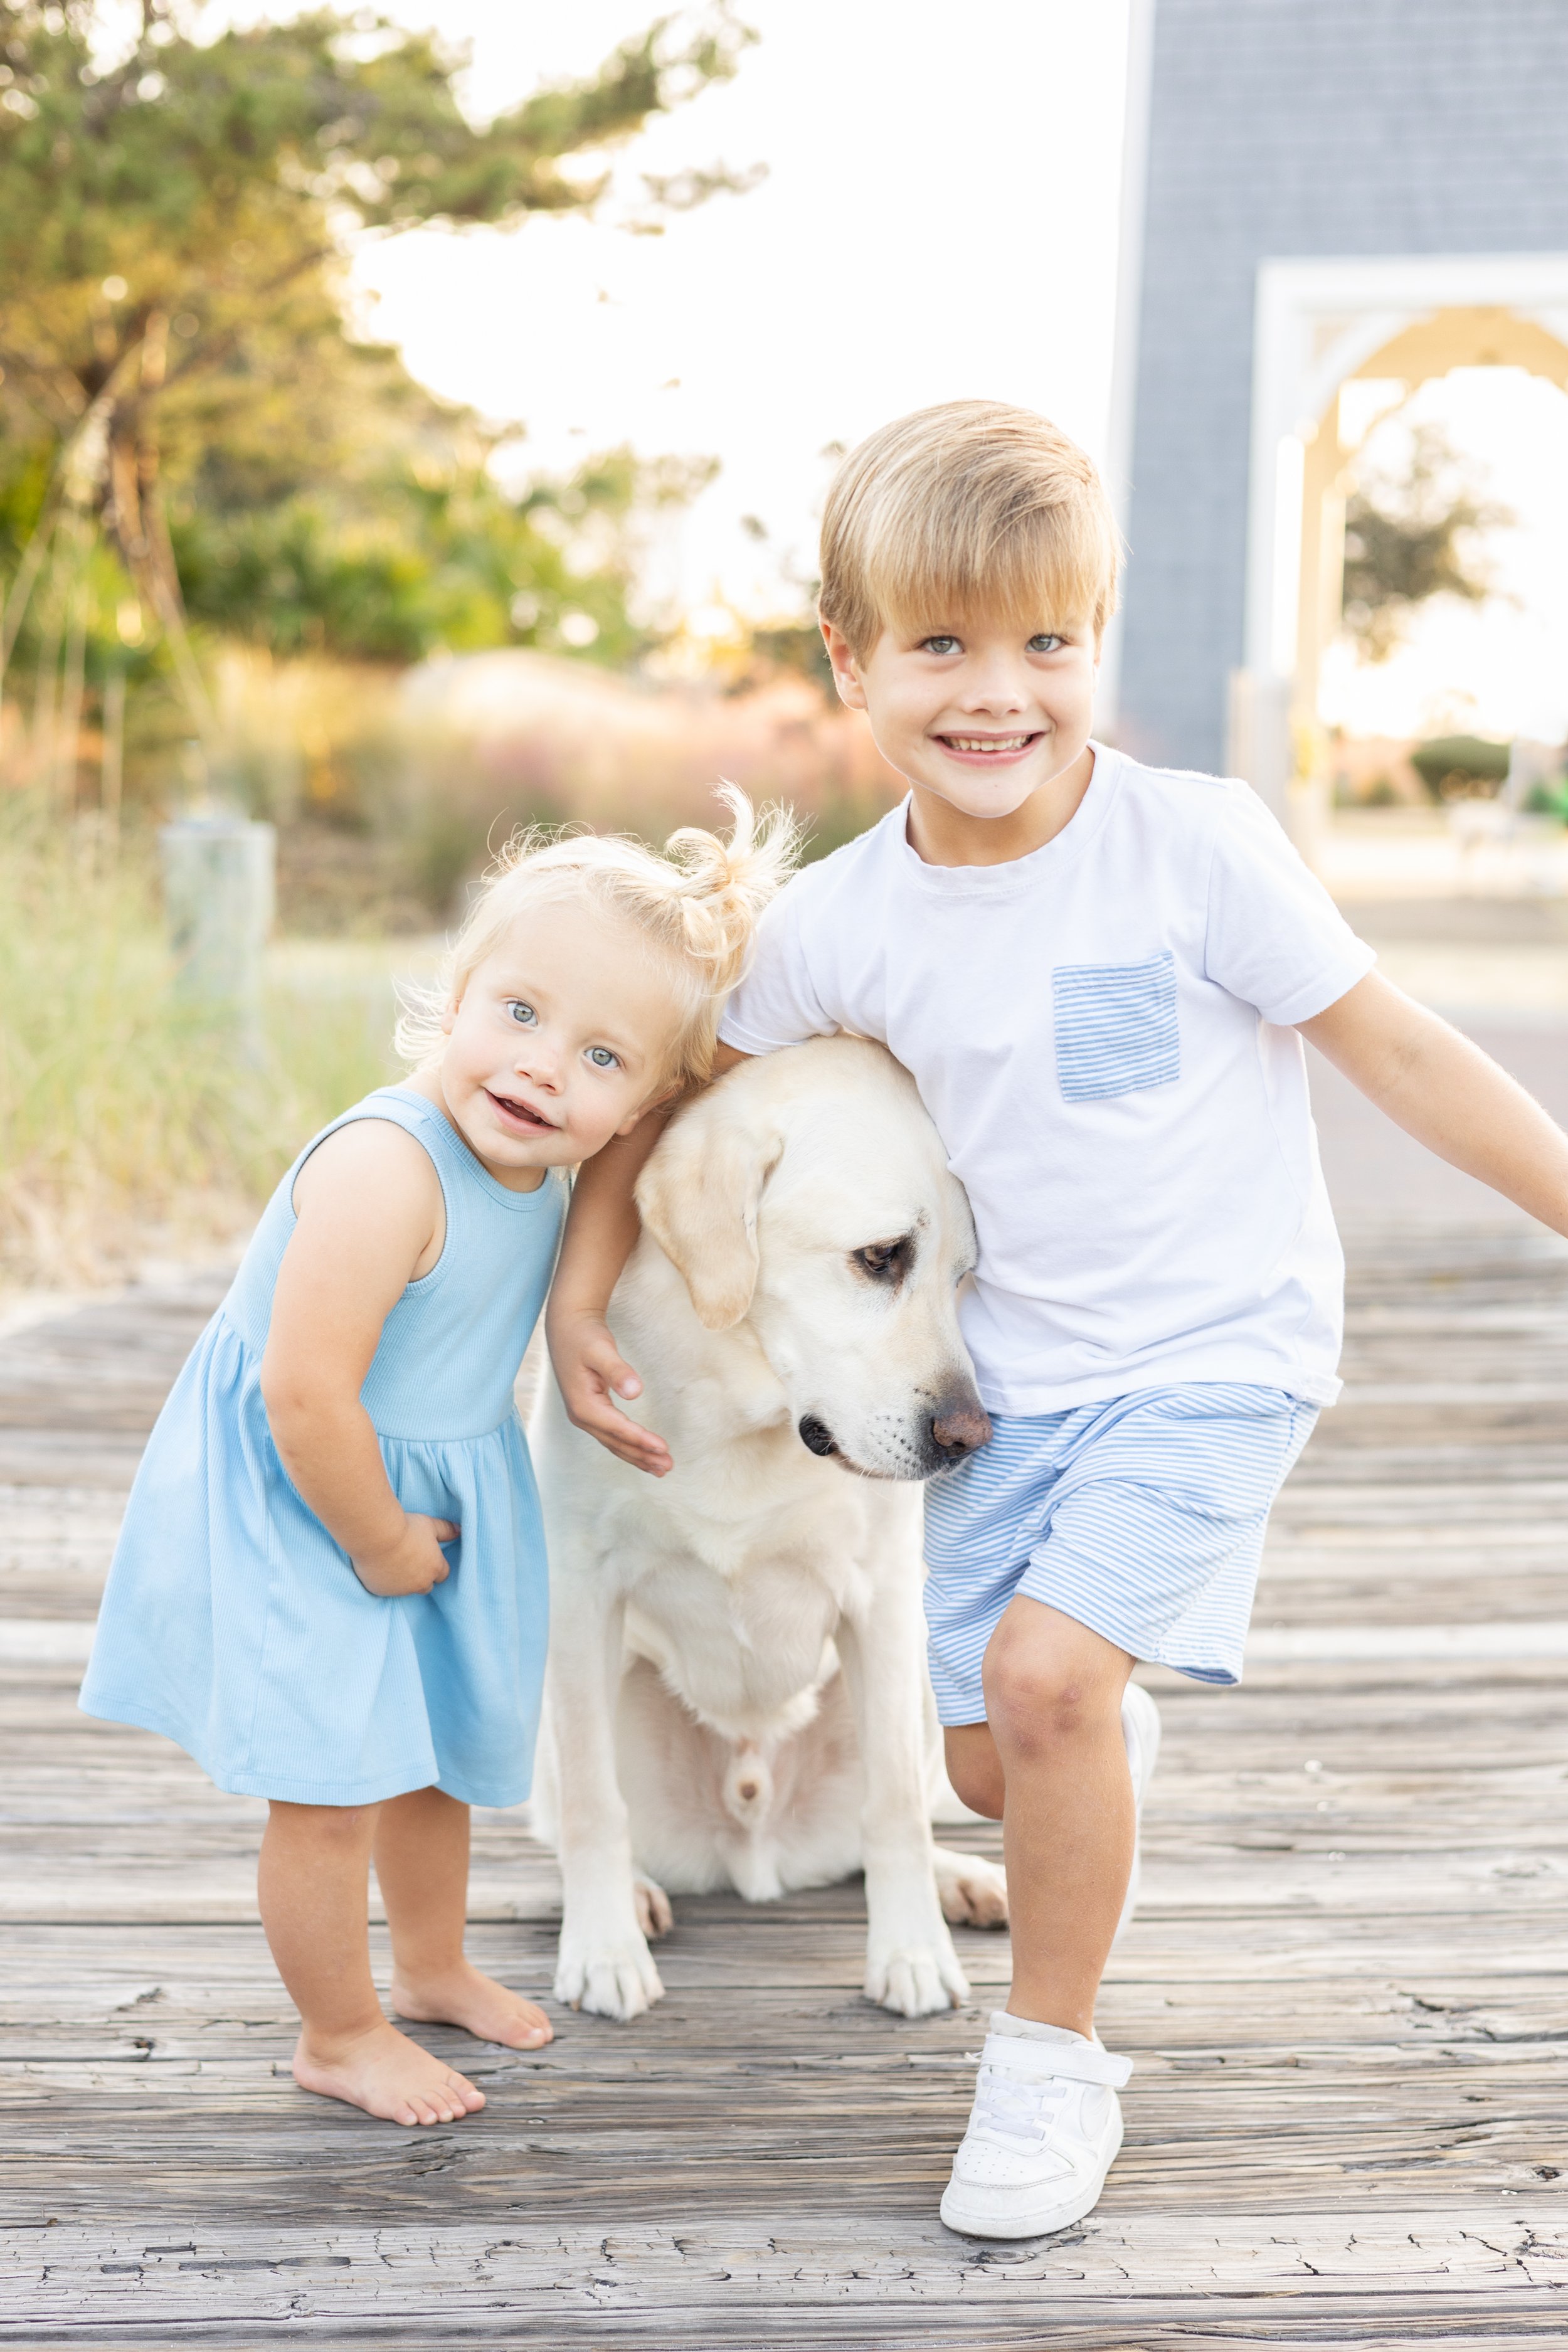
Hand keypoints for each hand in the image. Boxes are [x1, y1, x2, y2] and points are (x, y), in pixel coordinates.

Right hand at [352, 1514, 457, 1596]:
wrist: (377, 1536)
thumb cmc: (406, 1528)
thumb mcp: (430, 1525)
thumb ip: (446, 1530)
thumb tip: (459, 1530)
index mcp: (434, 1568)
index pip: (442, 1575)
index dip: (436, 1566)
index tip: (428, 1557)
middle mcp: (419, 1583)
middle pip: (426, 1586)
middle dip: (422, 1577)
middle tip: (411, 1561)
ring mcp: (400, 1590)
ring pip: (406, 1589)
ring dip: (403, 1581)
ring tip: (394, 1562)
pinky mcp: (381, 1591)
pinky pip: (386, 1590)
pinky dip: (385, 1582)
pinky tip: (380, 1567)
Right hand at [546, 1310, 671, 1476]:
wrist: (567, 1326)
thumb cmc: (584, 1335)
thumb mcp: (601, 1349)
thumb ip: (617, 1371)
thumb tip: (635, 1392)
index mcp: (583, 1405)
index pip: (617, 1428)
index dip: (641, 1440)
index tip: (663, 1448)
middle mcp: (581, 1416)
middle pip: (616, 1443)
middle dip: (642, 1456)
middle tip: (669, 1466)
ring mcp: (584, 1416)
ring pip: (614, 1444)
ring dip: (637, 1457)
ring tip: (661, 1469)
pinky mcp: (590, 1412)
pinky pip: (612, 1436)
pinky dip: (629, 1447)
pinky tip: (643, 1454)